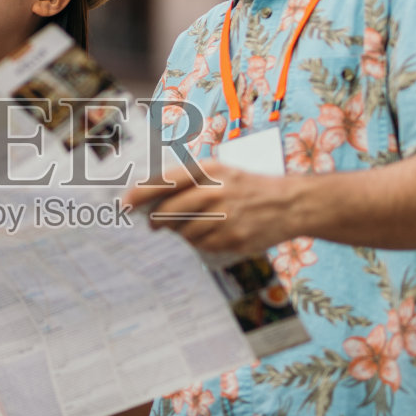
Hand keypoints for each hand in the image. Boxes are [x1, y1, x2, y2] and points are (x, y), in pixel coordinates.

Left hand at [124, 159, 299, 253]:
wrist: (290, 204)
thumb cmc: (249, 186)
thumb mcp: (222, 172)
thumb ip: (190, 182)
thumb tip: (153, 199)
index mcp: (209, 170)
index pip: (164, 182)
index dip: (139, 194)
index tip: (124, 204)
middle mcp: (215, 192)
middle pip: (168, 211)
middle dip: (156, 220)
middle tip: (153, 224)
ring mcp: (224, 216)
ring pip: (184, 231)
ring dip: (181, 232)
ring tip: (193, 226)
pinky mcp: (233, 237)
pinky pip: (203, 245)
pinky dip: (202, 241)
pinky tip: (213, 234)